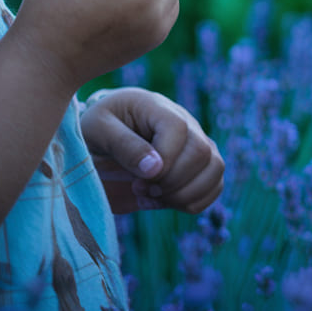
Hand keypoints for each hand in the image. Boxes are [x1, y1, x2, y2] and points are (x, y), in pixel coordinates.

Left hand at [81, 87, 223, 214]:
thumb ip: (123, 145)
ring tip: (153, 197)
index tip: (136, 180)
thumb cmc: (95, 132)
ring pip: (216, 168)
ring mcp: (197, 143)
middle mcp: (186, 122)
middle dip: (172, 182)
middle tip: (139, 188)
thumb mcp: (96, 131)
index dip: (164, 161)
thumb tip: (156, 169)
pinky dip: (193, 202)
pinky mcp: (199, 167)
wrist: (100, 142)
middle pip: (203, 151)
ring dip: (185, 194)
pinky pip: (216, 186)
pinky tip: (164, 202)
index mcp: (157, 108)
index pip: (179, 129)